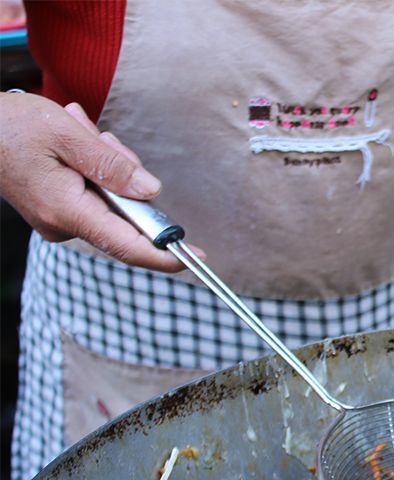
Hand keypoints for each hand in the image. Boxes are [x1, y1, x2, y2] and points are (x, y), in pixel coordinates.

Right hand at [0, 92, 198, 271]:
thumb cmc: (12, 126)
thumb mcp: (67, 135)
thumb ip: (113, 165)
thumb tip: (151, 191)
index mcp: (66, 210)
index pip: (126, 244)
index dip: (164, 254)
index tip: (194, 257)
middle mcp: (63, 224)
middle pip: (125, 215)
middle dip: (127, 177)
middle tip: (102, 140)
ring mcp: (60, 220)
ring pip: (113, 201)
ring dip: (109, 166)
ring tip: (82, 135)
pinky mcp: (59, 210)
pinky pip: (97, 196)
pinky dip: (97, 170)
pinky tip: (79, 145)